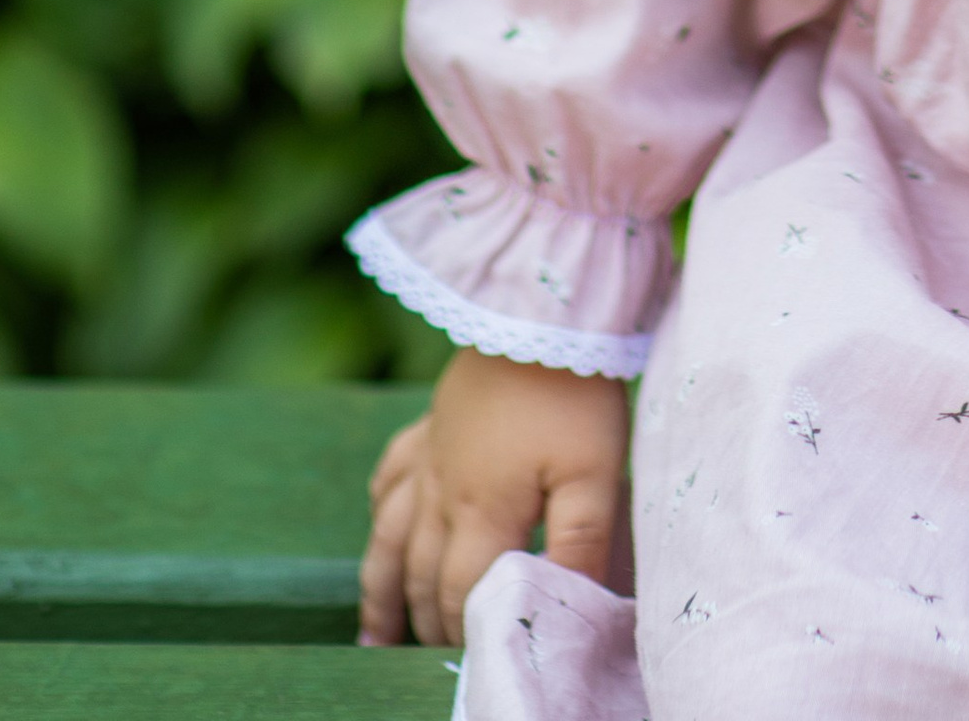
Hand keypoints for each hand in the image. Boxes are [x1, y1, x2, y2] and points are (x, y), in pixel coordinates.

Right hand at [358, 347, 630, 648]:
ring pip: (389, 540)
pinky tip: (382, 525)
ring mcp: (429, 457)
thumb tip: (571, 605)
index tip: (477, 659)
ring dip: (381, 592)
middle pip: (423, 577)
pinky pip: (390, 478)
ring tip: (373, 637)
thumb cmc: (572, 394)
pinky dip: (381, 512)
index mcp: (483, 513)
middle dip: (427, 623)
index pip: (463, 595)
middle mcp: (442, 493)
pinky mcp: (429, 425)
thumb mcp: (595, 474)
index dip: (467, 633)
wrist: (539, 309)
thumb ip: (581, 546)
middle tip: (432, 659)